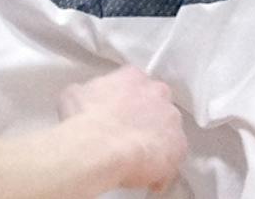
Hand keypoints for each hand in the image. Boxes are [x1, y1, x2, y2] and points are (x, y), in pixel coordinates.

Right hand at [59, 67, 185, 188]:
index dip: (131, 102)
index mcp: (134, 76)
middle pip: (158, 105)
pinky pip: (174, 158)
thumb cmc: (84, 117)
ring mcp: (171, 118)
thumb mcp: (75, 93)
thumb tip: (88, 99)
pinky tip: (149, 178)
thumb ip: (90, 91)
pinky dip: (164, 169)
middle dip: (148, 119)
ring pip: (169, 131)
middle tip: (132, 136)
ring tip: (141, 160)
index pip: (138, 85)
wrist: (99, 144)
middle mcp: (158, 92)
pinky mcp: (179, 145)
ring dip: (158, 142)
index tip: (122, 115)